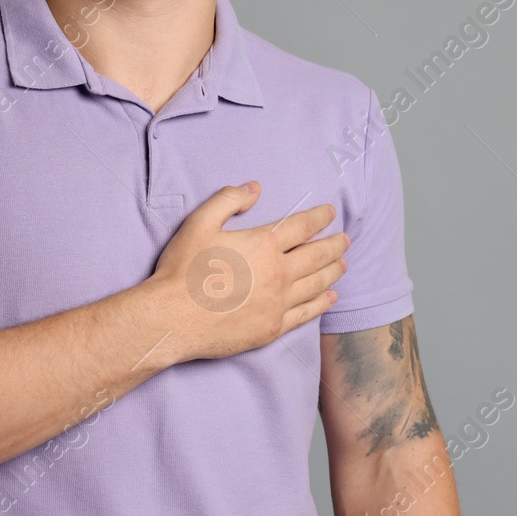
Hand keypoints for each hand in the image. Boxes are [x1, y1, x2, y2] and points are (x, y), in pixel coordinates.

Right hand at [148, 182, 347, 360]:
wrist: (171, 319)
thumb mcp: (200, 223)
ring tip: (344, 264)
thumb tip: (254, 187)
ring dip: (333, 271)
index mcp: (263, 245)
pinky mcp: (272, 328)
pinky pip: (305, 313)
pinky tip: (330, 297)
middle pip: (317, 256)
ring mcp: (277, 303)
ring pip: (316, 284)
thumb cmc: (183, 270)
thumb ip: (229, 200)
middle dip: (335, 245)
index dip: (319, 218)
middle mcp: (278, 273)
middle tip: (345, 239)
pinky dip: (321, 303)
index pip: (302, 227)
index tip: (331, 213)